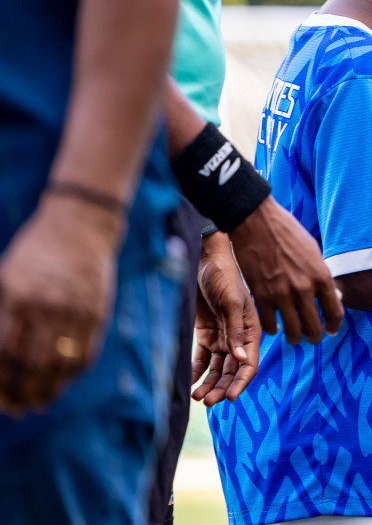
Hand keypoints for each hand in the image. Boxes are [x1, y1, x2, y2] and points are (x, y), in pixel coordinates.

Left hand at [0, 194, 121, 414]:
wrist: (81, 225)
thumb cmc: (33, 252)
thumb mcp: (4, 276)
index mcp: (18, 296)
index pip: (4, 353)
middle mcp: (47, 306)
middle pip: (31, 364)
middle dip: (21, 393)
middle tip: (15, 410)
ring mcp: (76, 309)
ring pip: (60, 364)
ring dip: (48, 390)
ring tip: (38, 403)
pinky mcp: (98, 312)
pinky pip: (85, 353)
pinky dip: (72, 374)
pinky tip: (62, 382)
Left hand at [191, 233, 259, 405]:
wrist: (203, 259)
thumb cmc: (223, 275)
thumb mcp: (231, 301)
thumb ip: (236, 330)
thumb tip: (241, 359)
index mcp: (252, 329)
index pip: (250, 362)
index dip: (241, 381)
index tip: (229, 398)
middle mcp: (239, 336)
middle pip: (233, 370)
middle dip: (222, 387)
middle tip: (207, 401)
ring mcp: (222, 337)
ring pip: (218, 368)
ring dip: (210, 384)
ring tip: (197, 397)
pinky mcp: (206, 334)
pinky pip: (202, 360)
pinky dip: (197, 372)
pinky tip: (190, 383)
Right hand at [228, 196, 343, 342]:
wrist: (258, 222)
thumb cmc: (288, 233)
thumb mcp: (314, 252)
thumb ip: (322, 277)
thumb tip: (334, 297)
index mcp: (321, 276)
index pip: (334, 312)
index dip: (334, 326)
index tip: (330, 330)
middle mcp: (304, 289)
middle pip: (314, 327)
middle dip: (315, 337)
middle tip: (312, 337)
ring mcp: (282, 294)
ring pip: (292, 332)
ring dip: (295, 338)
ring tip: (294, 337)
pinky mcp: (261, 296)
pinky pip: (269, 325)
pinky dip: (273, 329)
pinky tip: (274, 327)